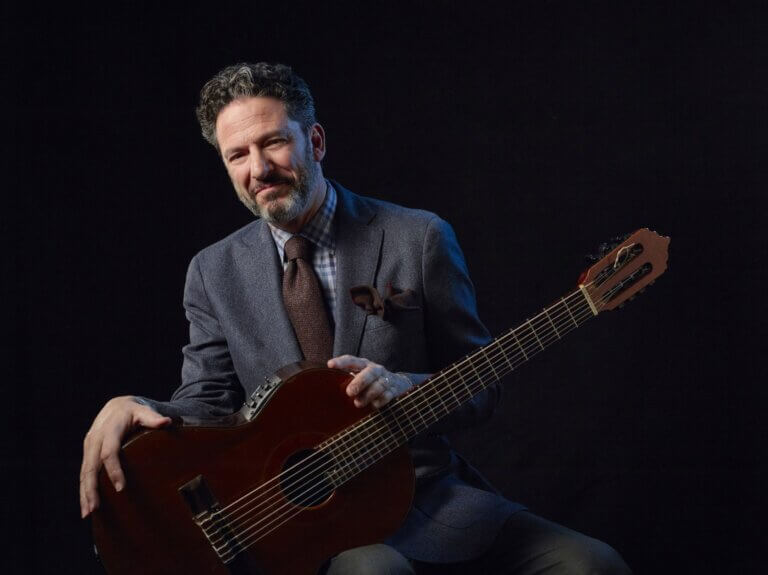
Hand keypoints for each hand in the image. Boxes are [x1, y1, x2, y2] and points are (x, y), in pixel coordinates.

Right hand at [79, 396, 170, 517]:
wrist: (116, 406)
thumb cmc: (134, 411)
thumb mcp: (143, 411)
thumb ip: (153, 418)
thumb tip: (167, 422)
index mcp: (109, 429)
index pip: (109, 452)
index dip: (114, 470)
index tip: (121, 488)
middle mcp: (95, 438)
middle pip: (91, 466)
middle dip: (92, 488)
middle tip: (96, 508)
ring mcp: (89, 446)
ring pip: (84, 472)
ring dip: (85, 493)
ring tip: (88, 513)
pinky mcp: (87, 453)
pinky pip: (84, 473)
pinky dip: (84, 489)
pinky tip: (86, 505)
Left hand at [327, 355, 412, 408]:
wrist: (399, 384)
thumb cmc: (371, 382)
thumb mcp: (359, 377)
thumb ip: (347, 381)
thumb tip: (327, 392)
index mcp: (364, 365)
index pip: (352, 361)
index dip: (341, 362)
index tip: (330, 365)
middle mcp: (376, 370)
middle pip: (370, 372)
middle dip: (360, 382)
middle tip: (349, 392)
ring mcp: (386, 379)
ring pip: (379, 384)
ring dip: (369, 394)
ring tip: (358, 404)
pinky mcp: (394, 389)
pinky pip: (388, 394)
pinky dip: (381, 400)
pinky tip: (374, 405)